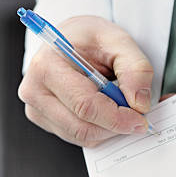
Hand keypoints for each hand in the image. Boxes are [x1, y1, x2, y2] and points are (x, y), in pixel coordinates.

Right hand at [18, 16, 152, 146]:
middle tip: (137, 115)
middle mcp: (35, 90)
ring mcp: (36, 108)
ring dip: (108, 129)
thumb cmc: (89, 39)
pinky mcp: (43, 120)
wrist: (70, 41)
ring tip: (119, 107)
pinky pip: (77, 137)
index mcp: (48, 65)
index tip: (140, 120)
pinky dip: (98, 130)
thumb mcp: (119, 41)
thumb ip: (135, 69)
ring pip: (81, 136)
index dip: (116, 118)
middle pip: (82, 126)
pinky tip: (104, 111)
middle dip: (115, 126)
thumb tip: (139, 104)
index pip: (85, 105)